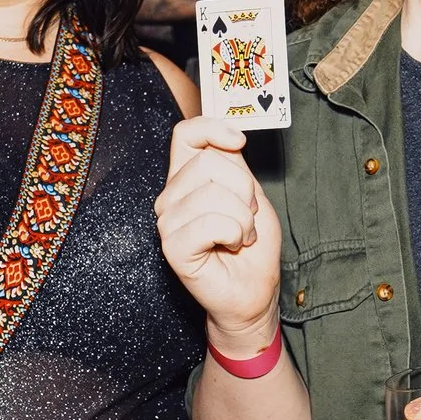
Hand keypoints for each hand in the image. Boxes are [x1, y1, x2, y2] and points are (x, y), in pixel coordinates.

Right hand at [156, 115, 281, 351]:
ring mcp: (168, 222)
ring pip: (212, 193)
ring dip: (243, 217)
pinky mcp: (173, 247)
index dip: (212, 128)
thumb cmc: (251, 246)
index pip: (185, 134)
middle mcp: (171, 197)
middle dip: (243, 188)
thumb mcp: (251, 194)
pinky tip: (232, 246)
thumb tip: (229, 137)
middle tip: (247, 216)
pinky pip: (210, 223)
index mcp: (186, 179)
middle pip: (207, 161)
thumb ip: (235, 165)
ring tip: (241, 236)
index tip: (238, 142)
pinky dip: (234, 233)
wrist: (253, 291)